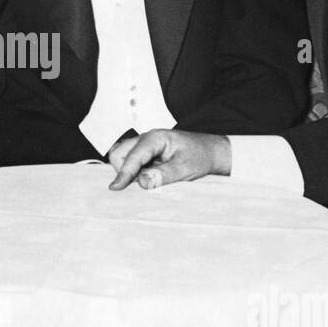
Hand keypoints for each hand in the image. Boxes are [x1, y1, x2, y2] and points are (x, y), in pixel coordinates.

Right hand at [108, 130, 229, 190]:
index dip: (124, 173)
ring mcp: (145, 146)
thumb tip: (142, 181)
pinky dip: (135, 173)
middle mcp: (147, 139)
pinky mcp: (147, 154)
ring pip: (123, 158)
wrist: (212, 153)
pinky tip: (150, 179)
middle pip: (120, 153)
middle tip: (139, 184)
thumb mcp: (185, 168)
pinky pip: (132, 163)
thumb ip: (163, 175)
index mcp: (156, 138)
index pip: (133, 156)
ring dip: (129, 172)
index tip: (115, 188)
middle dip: (123, 170)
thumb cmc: (201, 156)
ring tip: (150, 180)